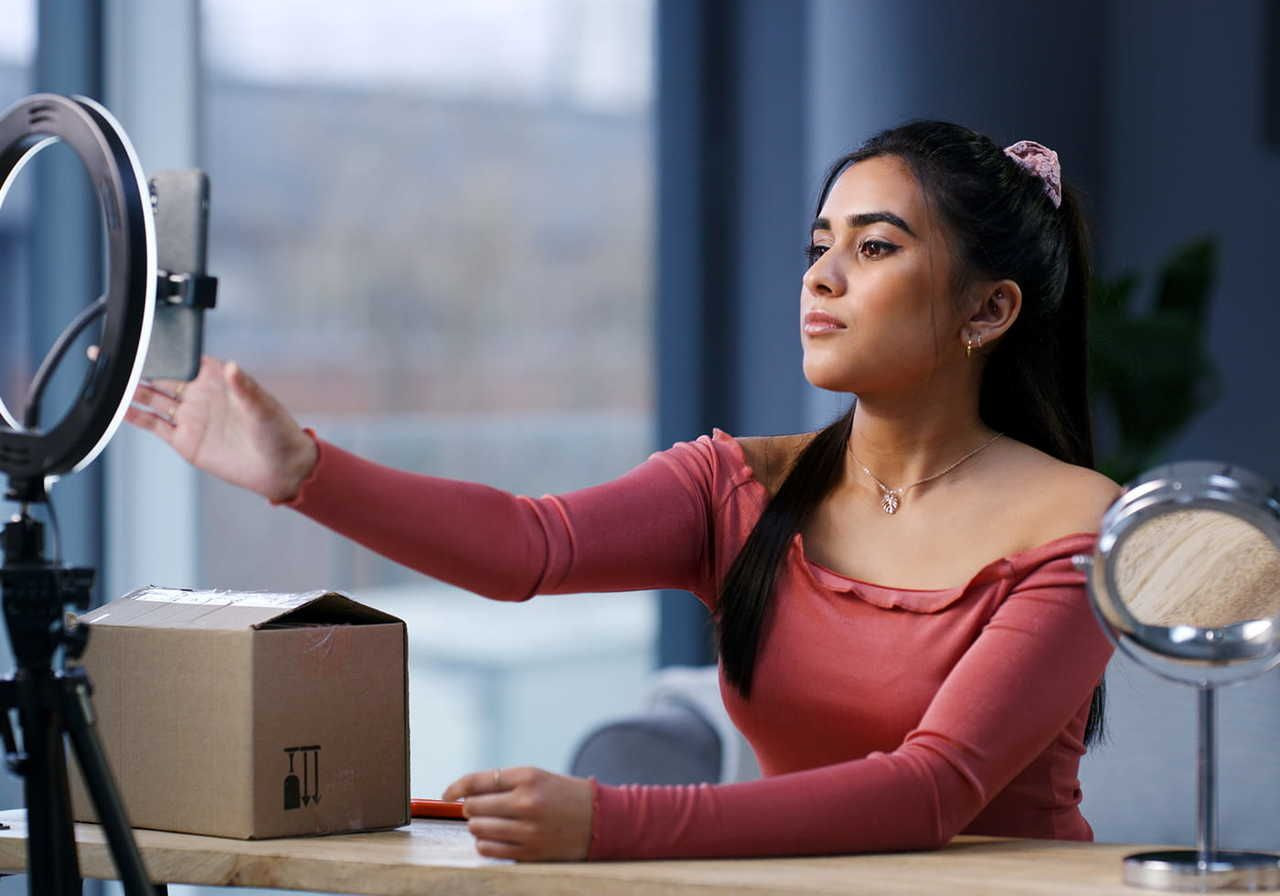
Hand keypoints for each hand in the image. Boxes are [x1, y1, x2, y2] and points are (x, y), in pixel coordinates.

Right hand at [125, 356, 317, 502]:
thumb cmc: (279, 433)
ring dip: (130, 388)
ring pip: (152, 398)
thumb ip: (244, 387)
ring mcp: (191, 418)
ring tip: (104, 376)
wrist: (280, 470)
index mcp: (218, 380)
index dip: (163, 349)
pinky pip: (154, 425)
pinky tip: (116, 408)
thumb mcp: (263, 407)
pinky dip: (134, 417)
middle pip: (161, 376)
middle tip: (110, 352)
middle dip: (137, 365)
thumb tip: (231, 366)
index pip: (184, 358)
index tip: (139, 337)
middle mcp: (200, 396)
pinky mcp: (186, 441)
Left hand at [441, 766, 592, 861]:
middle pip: (474, 806)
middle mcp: (527, 802)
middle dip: (469, 807)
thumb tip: (465, 793)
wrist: (600, 819)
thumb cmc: (564, 796)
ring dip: (476, 826)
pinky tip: (492, 838)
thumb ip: (504, 783)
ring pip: (478, 828)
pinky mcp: (529, 852)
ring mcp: (528, 830)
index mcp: (529, 777)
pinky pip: (489, 849)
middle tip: (476, 808)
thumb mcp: (538, 777)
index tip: (448, 793)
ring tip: (487, 823)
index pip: (478, 781)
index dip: (457, 787)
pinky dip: (484, 843)